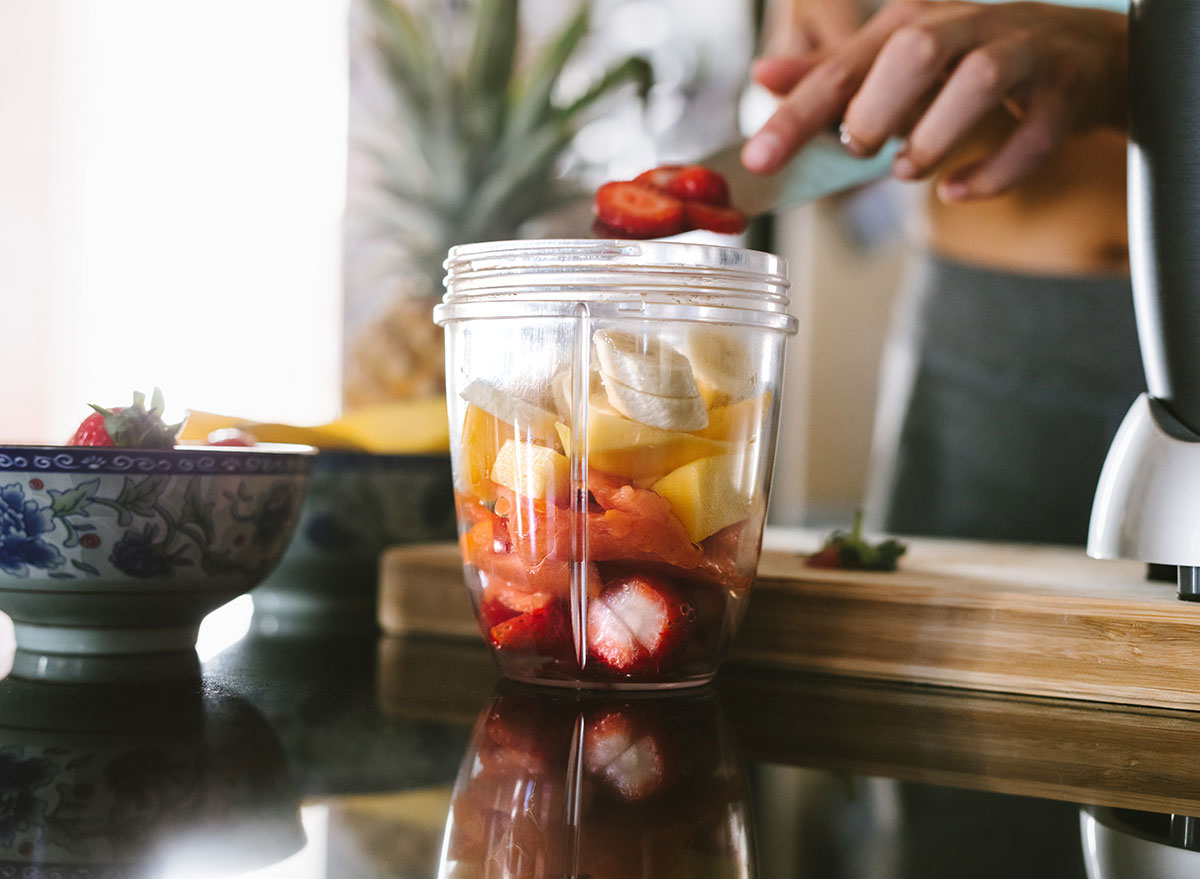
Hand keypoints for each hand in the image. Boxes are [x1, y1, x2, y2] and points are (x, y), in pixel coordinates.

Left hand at [742, 1, 1127, 201]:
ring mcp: (1024, 54)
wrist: (1087, 57)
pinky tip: (956, 191)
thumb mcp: (897, 65)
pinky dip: (991, 172)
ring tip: (907, 170)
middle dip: (876, 109)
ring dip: (933, 138)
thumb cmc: (974, 63)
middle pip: (914, 50)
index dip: (797, 114)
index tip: (758, 160)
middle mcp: (968, 26)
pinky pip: (1034, 133)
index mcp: (915, 20)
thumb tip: (763, 75)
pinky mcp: (1066, 92)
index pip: (844, 64)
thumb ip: (834, 75)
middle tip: (860, 150)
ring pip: (978, 79)